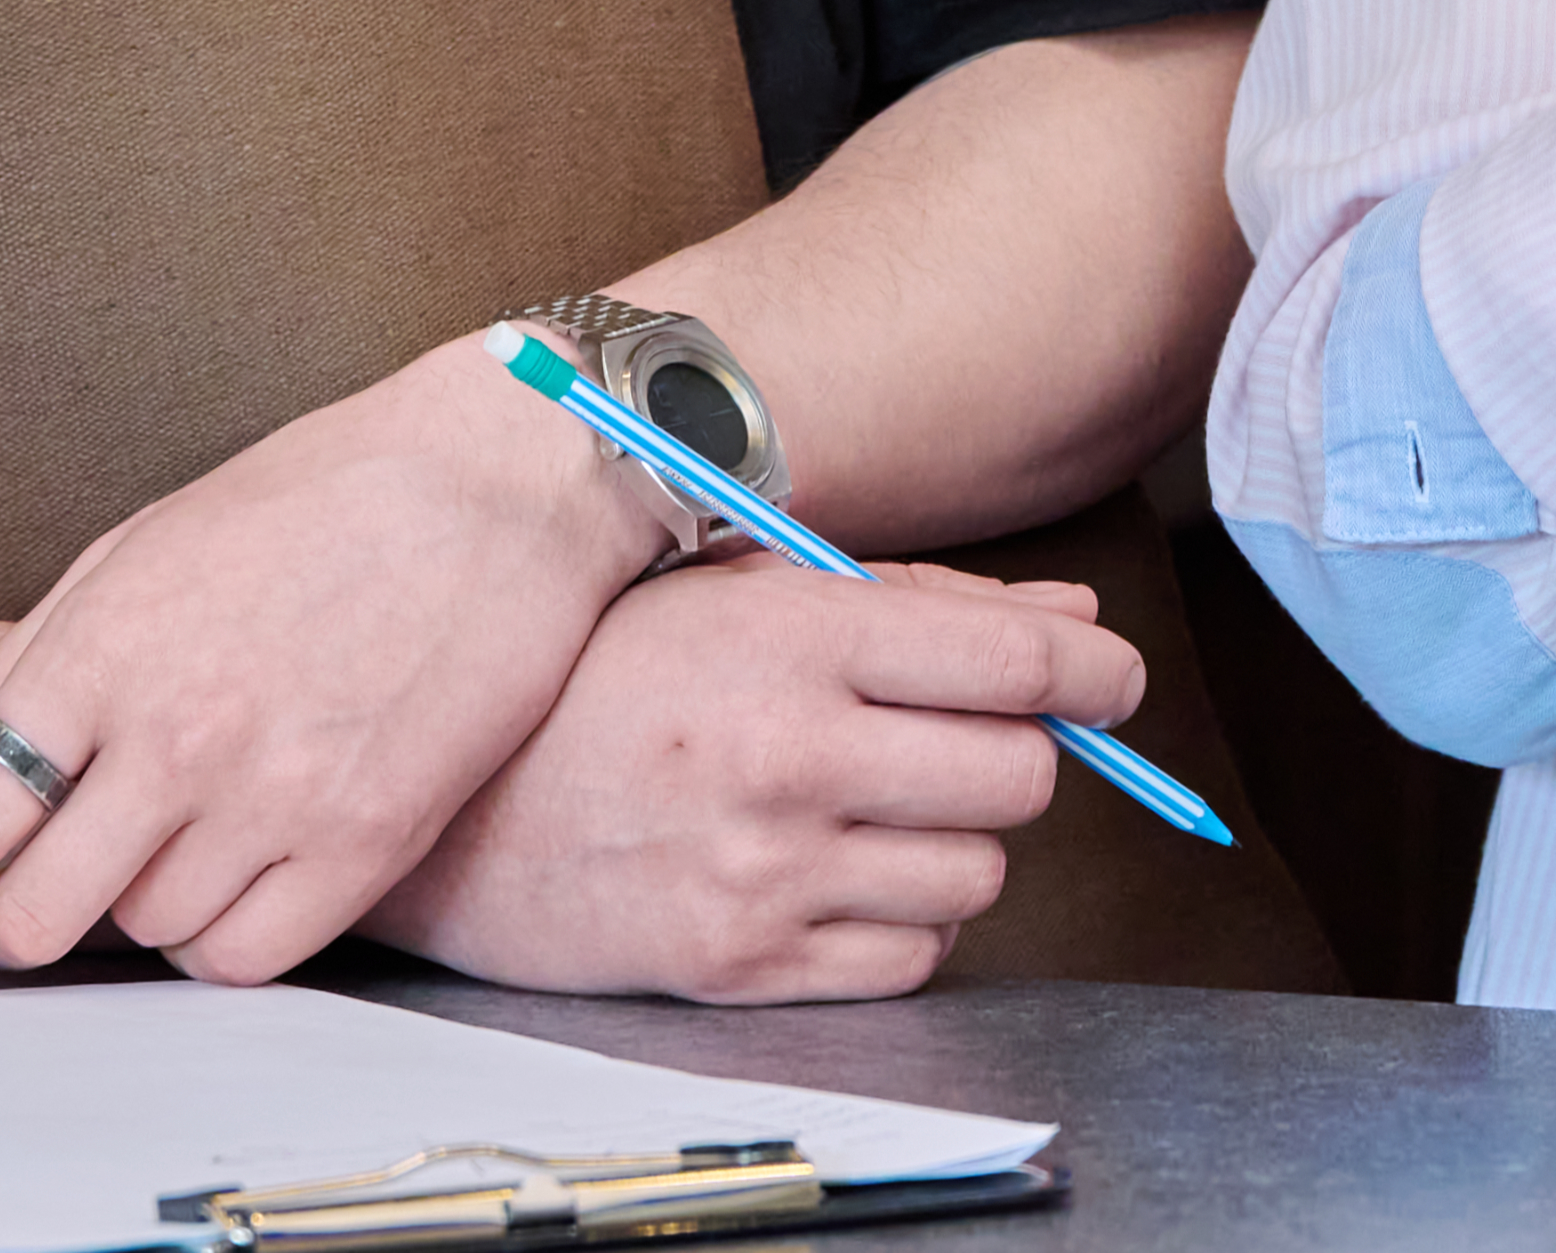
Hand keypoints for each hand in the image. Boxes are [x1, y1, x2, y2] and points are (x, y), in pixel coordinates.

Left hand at [0, 329, 661, 996]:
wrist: (498, 481)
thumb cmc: (314, 499)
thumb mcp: (130, 556)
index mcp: (105, 650)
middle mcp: (179, 733)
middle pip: (31, 917)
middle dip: (15, 914)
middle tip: (49, 870)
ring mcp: (275, 794)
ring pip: (138, 935)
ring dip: (135, 900)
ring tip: (189, 811)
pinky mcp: (365, 839)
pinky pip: (241, 957)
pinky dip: (219, 933)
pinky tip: (239, 862)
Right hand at [362, 558, 1140, 1002]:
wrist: (445, 803)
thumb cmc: (597, 674)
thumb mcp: (745, 589)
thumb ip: (917, 603)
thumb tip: (1072, 628)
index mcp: (793, 640)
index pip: (1016, 666)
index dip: (1095, 675)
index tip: (1110, 682)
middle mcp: (790, 757)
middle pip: (1018, 776)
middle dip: (1016, 756)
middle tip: (964, 740)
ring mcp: (766, 873)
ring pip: (976, 876)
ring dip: (956, 843)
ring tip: (881, 808)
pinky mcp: (741, 967)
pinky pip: (908, 962)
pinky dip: (902, 925)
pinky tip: (842, 877)